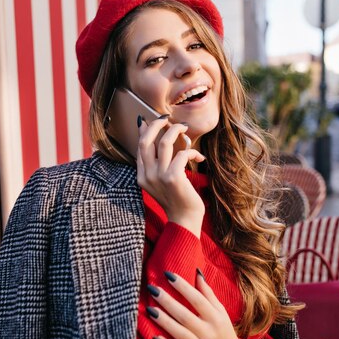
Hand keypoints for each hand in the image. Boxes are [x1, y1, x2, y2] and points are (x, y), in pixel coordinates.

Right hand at [137, 117, 205, 236]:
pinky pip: (182, 154)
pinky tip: (198, 156)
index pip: (140, 146)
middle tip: (167, 119)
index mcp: (142, 175)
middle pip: (146, 140)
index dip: (146, 130)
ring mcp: (159, 176)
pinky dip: (192, 151)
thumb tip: (160, 140)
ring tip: (183, 128)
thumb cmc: (177, 198)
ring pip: (164, 143)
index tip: (151, 119)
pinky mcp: (173, 178)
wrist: (184, 219)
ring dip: (175, 131)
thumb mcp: (161, 180)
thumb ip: (158, 163)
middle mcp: (147, 175)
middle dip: (157, 124)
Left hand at [147, 270, 241, 338]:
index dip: (183, 287)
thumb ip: (208, 294)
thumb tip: (197, 273)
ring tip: (149, 309)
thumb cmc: (223, 331)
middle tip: (153, 289)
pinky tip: (155, 337)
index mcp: (215, 318)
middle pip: (185, 315)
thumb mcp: (221, 312)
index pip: (197, 299)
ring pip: (181, 333)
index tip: (168, 274)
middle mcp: (208, 332)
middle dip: (168, 302)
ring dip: (165, 322)